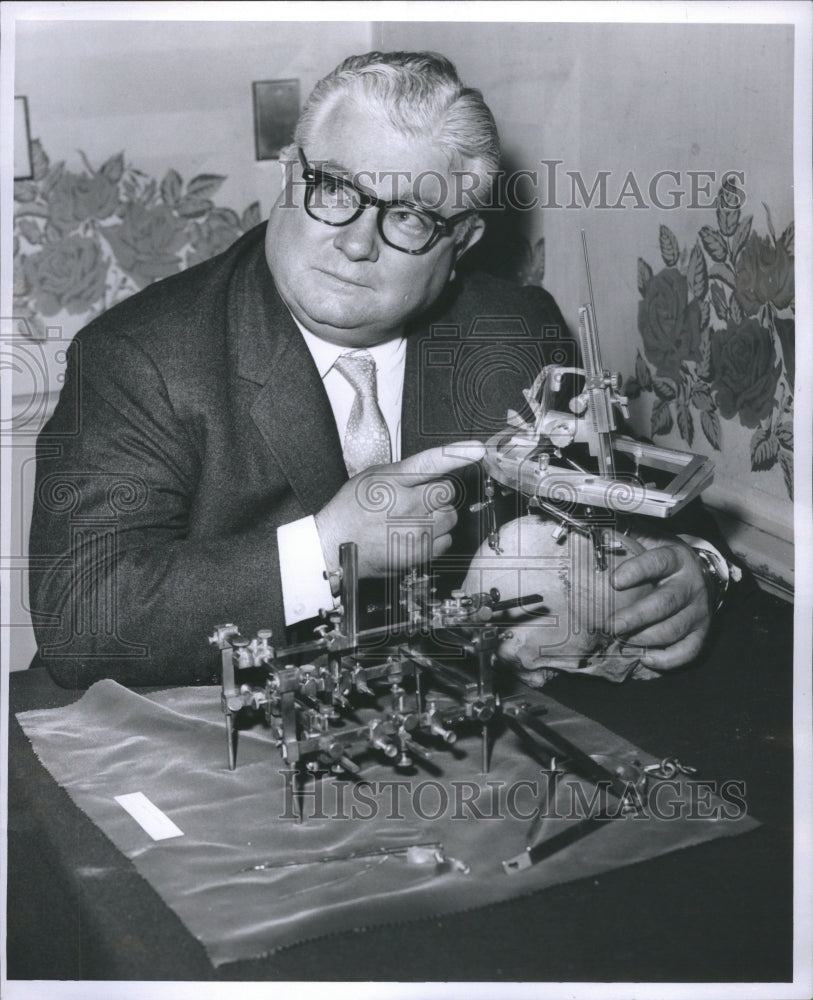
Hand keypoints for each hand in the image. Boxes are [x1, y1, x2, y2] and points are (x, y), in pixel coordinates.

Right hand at [315, 441, 484, 579]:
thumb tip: (435, 468)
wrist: (336, 545)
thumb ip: (405, 472)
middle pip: (448, 492)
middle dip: (440, 493)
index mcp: (393, 480)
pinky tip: (417, 535)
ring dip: (439, 515)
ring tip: (415, 519)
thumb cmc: (352, 509)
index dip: (457, 454)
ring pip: (450, 516)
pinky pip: (446, 540)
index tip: (477, 450)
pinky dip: (437, 537)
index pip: (431, 462)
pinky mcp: (419, 553)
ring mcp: (415, 531)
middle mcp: (406, 505)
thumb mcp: (372, 476)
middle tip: (420, 498)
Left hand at [608, 532, 711, 670]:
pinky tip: (644, 658)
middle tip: (610, 626)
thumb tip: (589, 529)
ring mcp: (699, 610)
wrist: (701, 573)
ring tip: (621, 640)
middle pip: (664, 603)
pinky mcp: (702, 632)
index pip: (657, 562)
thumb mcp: (648, 541)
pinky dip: (666, 659)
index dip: (636, 571)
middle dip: (635, 617)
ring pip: (673, 630)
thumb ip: (624, 537)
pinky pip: (688, 651)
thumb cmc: (662, 560)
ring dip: (644, 639)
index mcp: (675, 558)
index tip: (614, 581)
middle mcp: (690, 585)